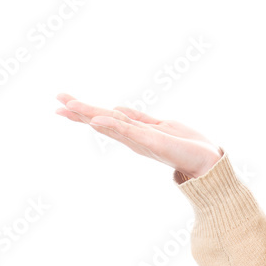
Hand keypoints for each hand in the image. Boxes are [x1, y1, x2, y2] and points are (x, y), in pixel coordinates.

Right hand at [54, 94, 223, 180]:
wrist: (209, 163)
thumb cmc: (187, 145)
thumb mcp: (158, 126)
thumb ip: (137, 119)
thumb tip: (116, 108)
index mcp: (134, 132)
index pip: (105, 118)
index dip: (84, 111)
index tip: (63, 102)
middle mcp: (133, 137)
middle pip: (101, 121)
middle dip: (80, 112)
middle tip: (56, 102)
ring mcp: (141, 139)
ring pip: (110, 123)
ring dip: (89, 114)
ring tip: (68, 106)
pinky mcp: (152, 141)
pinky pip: (128, 130)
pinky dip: (112, 125)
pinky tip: (96, 119)